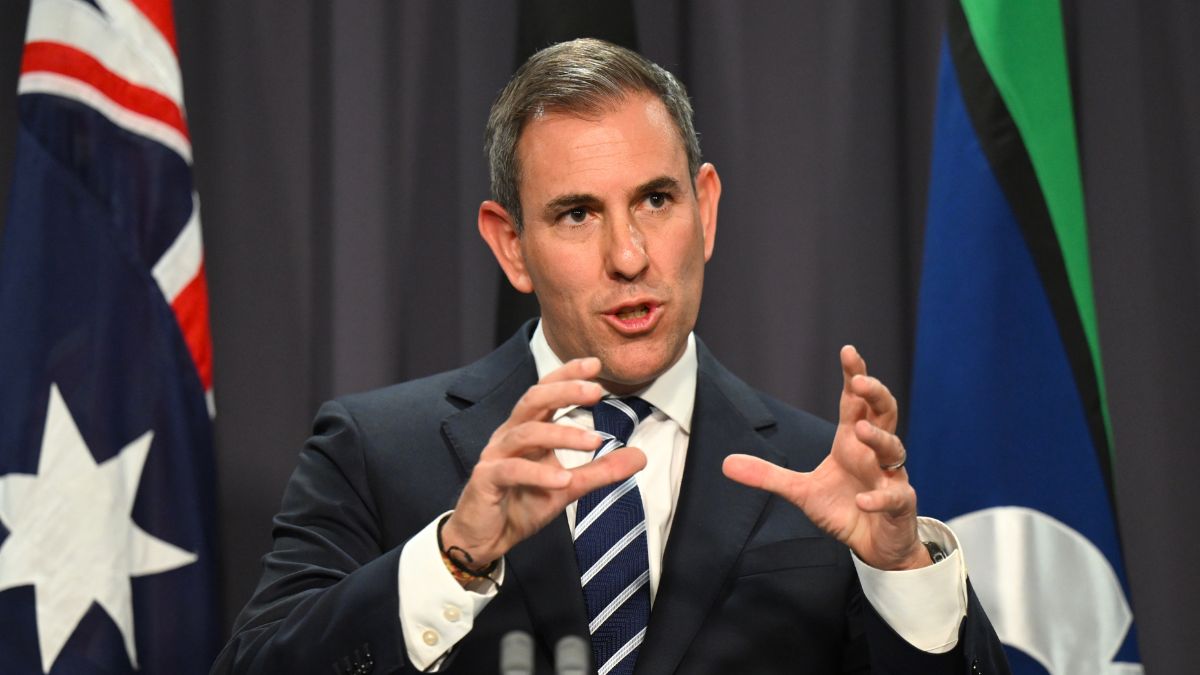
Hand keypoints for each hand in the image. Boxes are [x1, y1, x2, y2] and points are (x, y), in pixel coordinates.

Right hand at [440, 357, 646, 570]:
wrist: (486, 538)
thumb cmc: (522, 503)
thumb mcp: (569, 487)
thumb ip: (601, 470)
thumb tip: (641, 456)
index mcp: (527, 428)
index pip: (546, 391)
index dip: (567, 375)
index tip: (596, 364)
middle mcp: (510, 435)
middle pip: (533, 400)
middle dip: (564, 390)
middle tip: (597, 391)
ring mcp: (495, 456)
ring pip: (526, 433)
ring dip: (561, 434)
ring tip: (594, 441)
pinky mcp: (486, 480)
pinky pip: (512, 471)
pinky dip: (539, 474)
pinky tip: (563, 480)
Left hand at [722, 346, 929, 569]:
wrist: (874, 546)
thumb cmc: (844, 508)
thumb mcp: (800, 491)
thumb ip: (768, 475)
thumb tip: (725, 463)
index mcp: (851, 443)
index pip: (854, 403)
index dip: (854, 376)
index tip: (848, 351)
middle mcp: (874, 453)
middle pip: (883, 413)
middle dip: (875, 395)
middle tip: (861, 381)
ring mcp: (891, 477)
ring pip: (894, 449)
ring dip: (878, 438)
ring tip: (858, 430)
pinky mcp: (899, 506)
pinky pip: (895, 497)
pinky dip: (879, 497)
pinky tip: (862, 500)